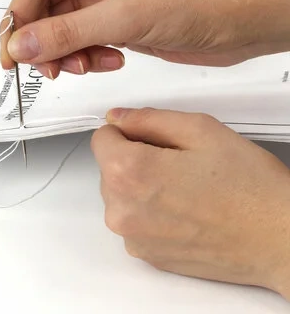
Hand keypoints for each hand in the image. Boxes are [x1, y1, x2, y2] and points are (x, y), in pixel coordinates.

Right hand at [1, 0, 289, 78]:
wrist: (236, 22)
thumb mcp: (125, 17)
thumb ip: (67, 32)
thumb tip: (21, 44)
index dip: (20, 18)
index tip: (10, 53)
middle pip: (45, 6)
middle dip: (47, 41)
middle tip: (49, 69)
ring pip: (60, 27)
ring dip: (69, 53)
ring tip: (87, 66)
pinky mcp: (108, 13)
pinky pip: (79, 38)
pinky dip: (88, 55)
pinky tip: (111, 59)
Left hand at [92, 107, 289, 298]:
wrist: (280, 240)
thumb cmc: (248, 186)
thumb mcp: (199, 130)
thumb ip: (148, 119)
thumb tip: (118, 117)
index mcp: (129, 172)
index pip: (101, 138)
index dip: (127, 131)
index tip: (150, 136)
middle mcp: (121, 210)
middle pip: (109, 167)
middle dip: (135, 157)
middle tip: (178, 162)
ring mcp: (132, 237)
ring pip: (120, 194)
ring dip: (141, 185)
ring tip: (185, 188)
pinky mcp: (146, 256)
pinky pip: (133, 220)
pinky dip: (150, 211)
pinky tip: (184, 210)